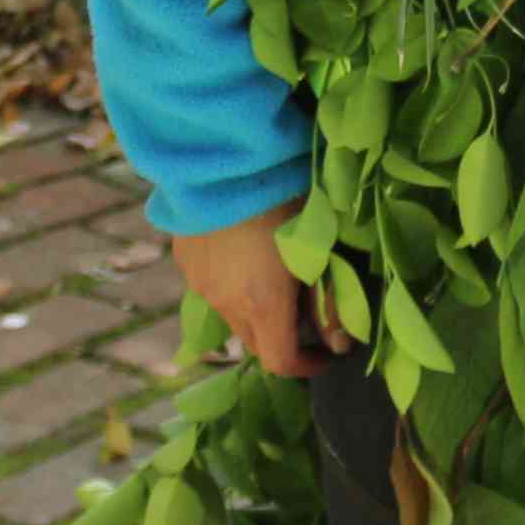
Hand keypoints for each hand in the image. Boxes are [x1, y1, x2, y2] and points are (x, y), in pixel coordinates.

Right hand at [171, 207, 338, 377]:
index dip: (306, 367)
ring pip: (229, 314)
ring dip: (252, 310)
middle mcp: (225, 303)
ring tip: (271, 276)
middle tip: (303, 311)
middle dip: (281, 339)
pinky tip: (242, 251)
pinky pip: (210, 286)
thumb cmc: (284, 199)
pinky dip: (230, 284)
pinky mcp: (184, 258)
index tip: (325, 354)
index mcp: (262, 305)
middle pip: (253, 342)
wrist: (223, 158)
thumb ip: (331, 299)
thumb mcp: (319, 246)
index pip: (279, 363)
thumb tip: (341, 343)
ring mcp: (198, 282)